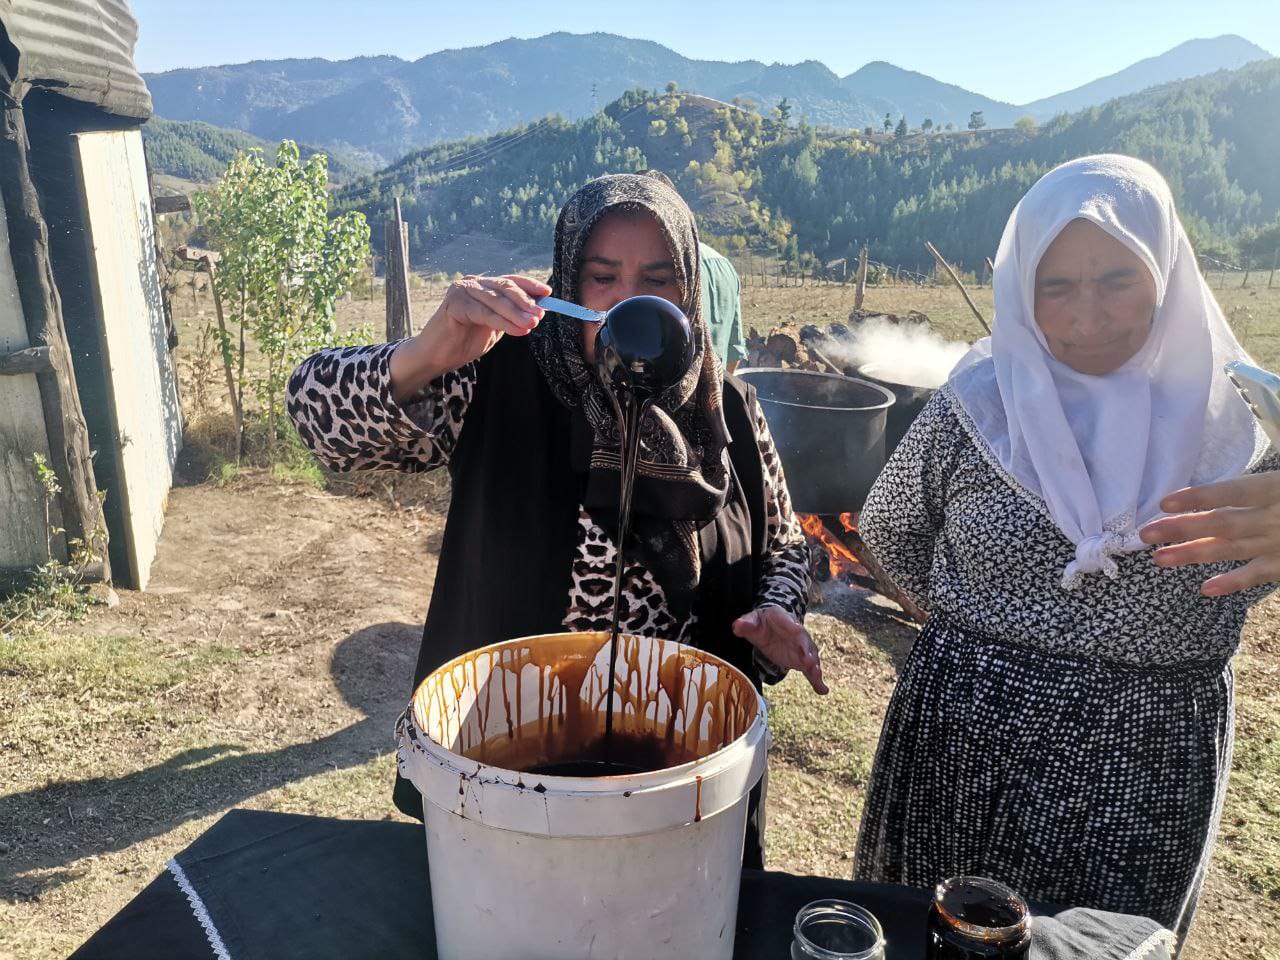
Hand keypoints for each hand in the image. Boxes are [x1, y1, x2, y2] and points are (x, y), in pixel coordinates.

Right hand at [390, 274, 550, 400]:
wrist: (437, 356)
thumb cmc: (465, 341)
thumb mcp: (495, 326)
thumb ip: (511, 315)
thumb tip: (538, 310)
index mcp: (483, 286)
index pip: (510, 281)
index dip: (529, 286)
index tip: (547, 293)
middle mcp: (472, 283)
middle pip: (504, 287)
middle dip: (525, 301)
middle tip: (540, 315)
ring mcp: (462, 291)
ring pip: (496, 300)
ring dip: (517, 313)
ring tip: (532, 324)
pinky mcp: (454, 303)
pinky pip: (484, 313)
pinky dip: (503, 322)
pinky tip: (518, 331)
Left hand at [732, 606, 827, 693]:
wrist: (771, 626)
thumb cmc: (761, 622)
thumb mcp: (752, 620)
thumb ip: (746, 623)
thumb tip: (737, 625)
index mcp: (784, 619)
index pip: (789, 622)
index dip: (793, 627)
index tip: (797, 631)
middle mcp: (797, 633)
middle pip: (804, 640)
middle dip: (807, 649)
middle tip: (809, 659)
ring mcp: (801, 647)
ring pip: (810, 656)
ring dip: (814, 665)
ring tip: (816, 675)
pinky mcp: (802, 660)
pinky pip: (810, 670)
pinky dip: (816, 680)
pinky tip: (823, 690)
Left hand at [1138, 471, 1279, 595]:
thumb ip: (1256, 477)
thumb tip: (1232, 459)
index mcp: (1275, 488)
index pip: (1233, 491)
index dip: (1199, 497)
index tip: (1164, 503)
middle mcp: (1274, 517)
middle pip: (1222, 523)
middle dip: (1182, 528)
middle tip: (1145, 534)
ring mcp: (1278, 543)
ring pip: (1230, 549)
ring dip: (1193, 554)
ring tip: (1159, 558)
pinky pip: (1256, 575)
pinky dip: (1233, 583)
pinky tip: (1205, 588)